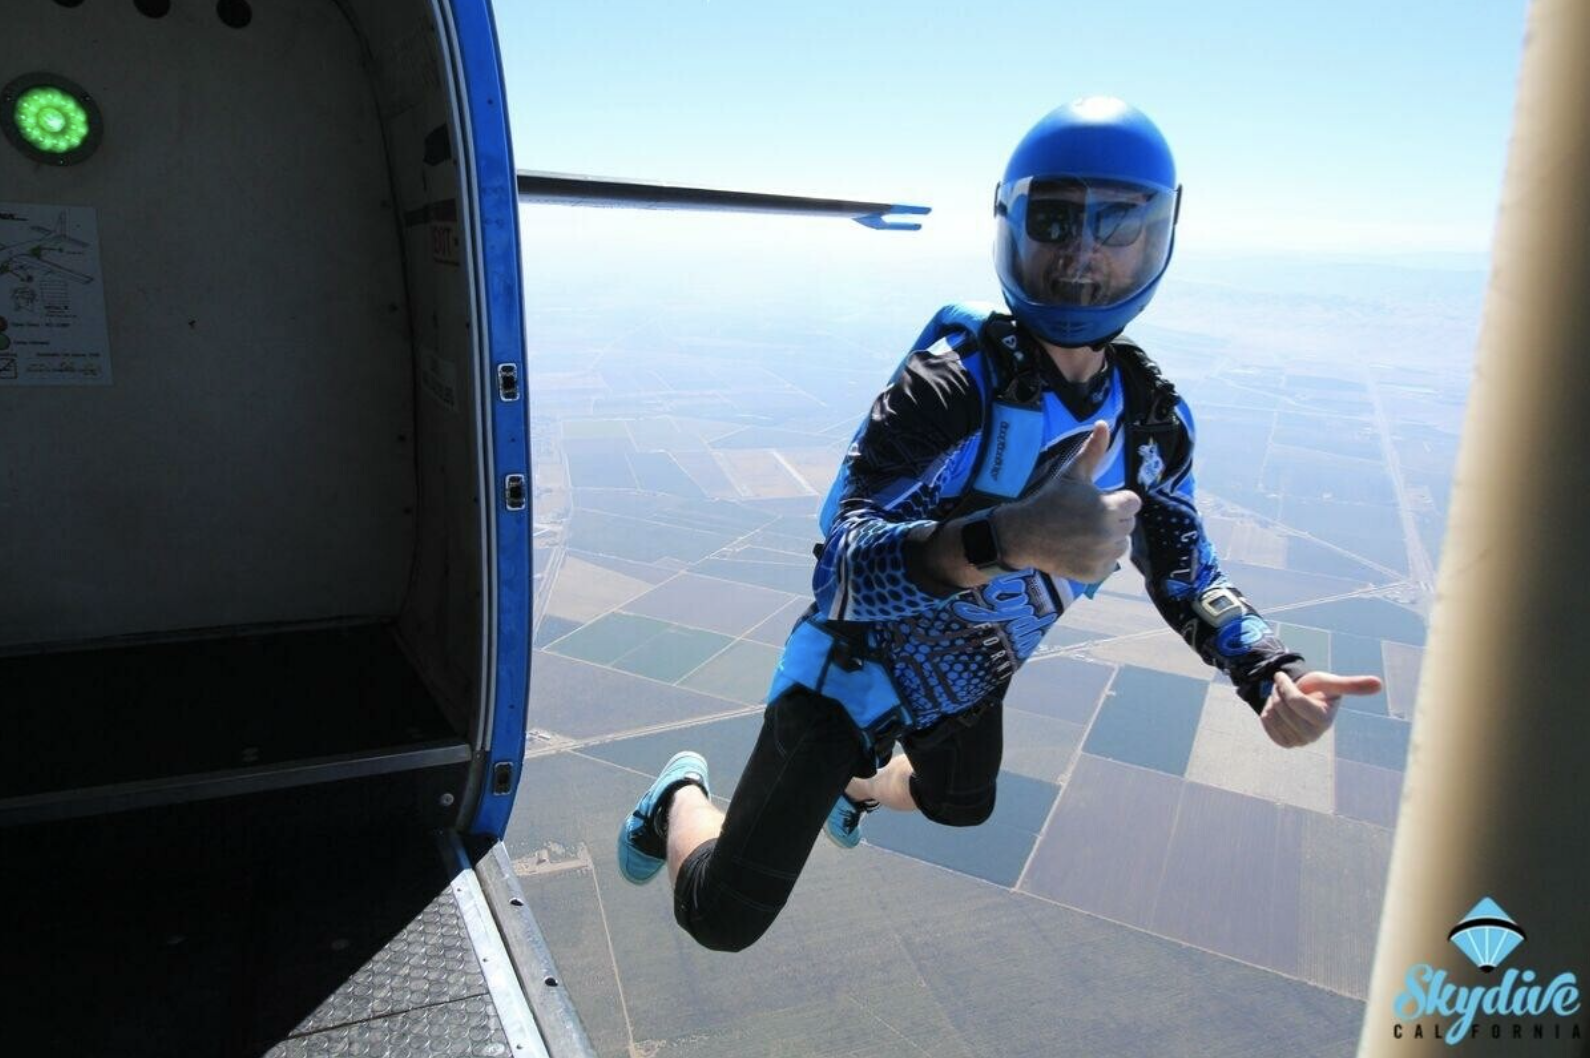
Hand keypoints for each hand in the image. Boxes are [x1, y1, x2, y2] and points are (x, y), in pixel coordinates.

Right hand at [992, 420, 1140, 582]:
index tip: (1094, 503)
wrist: (1024, 534)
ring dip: (1107, 541)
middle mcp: (1110, 534)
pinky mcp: (1095, 574)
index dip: (1115, 501)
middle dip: (1111, 520)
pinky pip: (1108, 564)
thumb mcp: (1073, 474)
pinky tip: (1078, 550)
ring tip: (1082, 534)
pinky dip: (1097, 560)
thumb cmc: (1050, 500)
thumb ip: (1093, 451)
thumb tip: (1103, 423)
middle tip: (1084, 519)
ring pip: (1120, 546)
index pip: (1132, 504)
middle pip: (1127, 525)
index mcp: (1110, 508)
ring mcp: (1103, 556)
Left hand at [1260, 670, 1383, 748]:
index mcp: (1324, 721)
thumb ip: (1352, 685)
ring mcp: (1297, 741)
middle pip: (1281, 707)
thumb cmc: (1318, 690)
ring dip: (1272, 701)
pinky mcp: (1284, 742)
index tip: (1281, 676)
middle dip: (1279, 693)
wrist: (1302, 701)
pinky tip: (1279, 711)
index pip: (1295, 701)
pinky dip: (1267, 712)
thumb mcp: (1332, 683)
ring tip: (1283, 699)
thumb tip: (1380, 684)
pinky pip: (1265, 723)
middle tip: (1286, 690)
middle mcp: (1312, 736)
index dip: (1284, 685)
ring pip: (1271, 714)